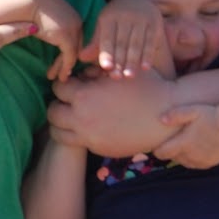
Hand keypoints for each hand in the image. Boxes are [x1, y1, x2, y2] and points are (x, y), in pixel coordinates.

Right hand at [30, 0, 83, 81]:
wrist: (23, 3)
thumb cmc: (26, 8)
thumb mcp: (42, 18)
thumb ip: (49, 27)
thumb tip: (44, 32)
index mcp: (71, 13)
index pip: (75, 36)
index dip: (69, 50)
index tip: (62, 62)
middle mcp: (77, 19)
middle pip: (77, 45)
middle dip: (69, 61)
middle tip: (62, 74)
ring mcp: (74, 28)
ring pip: (75, 53)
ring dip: (66, 67)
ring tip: (59, 78)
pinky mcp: (67, 37)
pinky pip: (69, 57)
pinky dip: (65, 68)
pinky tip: (59, 76)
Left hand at [48, 72, 175, 155]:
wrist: (166, 116)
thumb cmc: (146, 88)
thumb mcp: (120, 71)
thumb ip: (97, 69)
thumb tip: (82, 71)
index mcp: (84, 96)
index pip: (57, 88)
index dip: (64, 84)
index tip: (71, 84)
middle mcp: (81, 118)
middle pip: (52, 112)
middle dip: (58, 104)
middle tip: (68, 101)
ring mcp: (89, 137)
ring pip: (57, 132)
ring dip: (61, 123)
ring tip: (72, 116)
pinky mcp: (98, 149)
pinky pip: (75, 143)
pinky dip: (75, 135)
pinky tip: (87, 127)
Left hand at [81, 0, 166, 78]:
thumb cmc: (115, 18)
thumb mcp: (103, 26)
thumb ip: (95, 42)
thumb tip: (81, 58)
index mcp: (109, 17)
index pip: (107, 38)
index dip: (107, 53)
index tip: (106, 67)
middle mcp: (124, 17)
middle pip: (122, 43)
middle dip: (119, 61)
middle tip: (117, 77)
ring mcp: (140, 19)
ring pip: (136, 43)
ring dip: (133, 61)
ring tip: (129, 76)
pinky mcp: (154, 23)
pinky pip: (150, 41)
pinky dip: (147, 55)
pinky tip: (145, 67)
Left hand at [153, 101, 218, 167]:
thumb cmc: (212, 114)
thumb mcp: (194, 110)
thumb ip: (176, 114)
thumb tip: (161, 119)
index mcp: (184, 143)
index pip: (162, 153)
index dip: (157, 150)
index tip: (157, 144)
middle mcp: (191, 155)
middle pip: (172, 158)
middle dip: (169, 151)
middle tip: (170, 141)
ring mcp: (201, 161)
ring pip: (183, 162)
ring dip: (180, 156)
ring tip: (181, 145)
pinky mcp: (209, 163)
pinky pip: (194, 165)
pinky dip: (191, 160)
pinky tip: (192, 150)